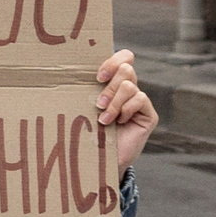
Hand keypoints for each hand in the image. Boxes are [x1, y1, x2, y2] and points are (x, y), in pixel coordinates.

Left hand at [96, 48, 158, 175]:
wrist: (100, 159)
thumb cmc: (87, 131)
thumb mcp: (84, 107)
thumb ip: (85, 90)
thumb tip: (66, 72)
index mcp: (113, 82)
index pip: (124, 57)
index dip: (112, 61)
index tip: (98, 76)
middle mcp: (129, 88)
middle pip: (126, 68)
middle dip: (110, 86)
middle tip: (98, 103)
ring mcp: (140, 101)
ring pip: (130, 85)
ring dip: (114, 102)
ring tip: (103, 119)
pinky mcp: (149, 114)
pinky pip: (140, 99)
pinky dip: (125, 110)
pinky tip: (119, 123)